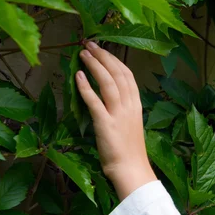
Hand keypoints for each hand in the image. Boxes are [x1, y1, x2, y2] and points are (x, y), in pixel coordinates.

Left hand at [75, 42, 156, 199]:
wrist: (131, 171)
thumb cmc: (129, 153)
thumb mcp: (130, 126)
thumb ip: (121, 111)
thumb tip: (109, 100)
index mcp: (136, 105)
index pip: (128, 75)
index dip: (114, 60)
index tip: (104, 49)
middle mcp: (129, 106)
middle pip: (118, 74)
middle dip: (103, 56)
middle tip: (90, 44)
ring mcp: (118, 114)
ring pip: (108, 82)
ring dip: (95, 65)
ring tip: (83, 54)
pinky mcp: (106, 124)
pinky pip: (95, 101)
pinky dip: (86, 87)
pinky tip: (78, 76)